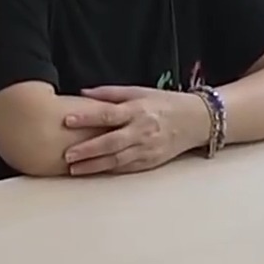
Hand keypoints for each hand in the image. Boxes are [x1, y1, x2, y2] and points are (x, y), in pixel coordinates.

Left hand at [61, 86, 210, 175]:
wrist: (196, 121)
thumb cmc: (164, 103)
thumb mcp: (140, 91)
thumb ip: (110, 93)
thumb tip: (82, 93)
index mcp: (138, 110)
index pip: (108, 114)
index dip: (87, 118)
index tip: (67, 120)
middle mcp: (142, 130)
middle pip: (111, 142)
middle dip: (88, 150)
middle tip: (67, 155)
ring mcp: (147, 148)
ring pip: (117, 160)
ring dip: (94, 166)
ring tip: (73, 169)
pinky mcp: (151, 162)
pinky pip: (126, 168)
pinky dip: (109, 170)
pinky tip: (93, 172)